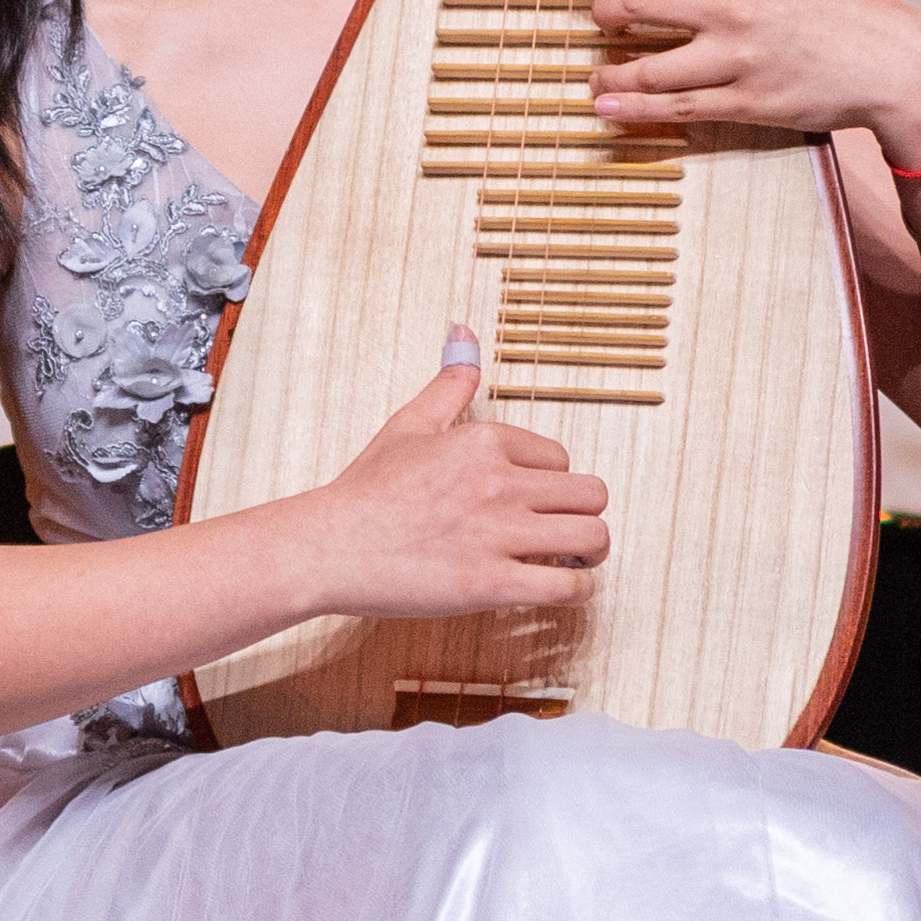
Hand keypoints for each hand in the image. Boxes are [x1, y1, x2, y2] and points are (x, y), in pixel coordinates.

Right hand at [289, 333, 609, 618]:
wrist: (328, 547)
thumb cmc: (365, 491)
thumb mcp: (409, 424)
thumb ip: (450, 382)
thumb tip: (464, 331)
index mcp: (485, 441)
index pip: (560, 458)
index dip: (552, 483)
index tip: (535, 501)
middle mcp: (499, 483)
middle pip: (592, 494)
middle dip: (586, 513)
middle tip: (568, 530)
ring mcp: (497, 534)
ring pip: (593, 536)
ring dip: (591, 552)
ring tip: (573, 559)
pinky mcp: (491, 583)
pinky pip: (567, 586)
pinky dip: (577, 589)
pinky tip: (561, 587)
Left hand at [575, 0, 920, 156]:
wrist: (898, 68)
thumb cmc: (858, 14)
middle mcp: (736, 9)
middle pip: (640, 3)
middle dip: (603, 11)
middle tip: (593, 17)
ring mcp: (738, 60)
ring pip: (649, 67)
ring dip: (610, 72)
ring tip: (595, 77)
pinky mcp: (746, 103)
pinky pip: (676, 109)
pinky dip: (635, 111)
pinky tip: (610, 110)